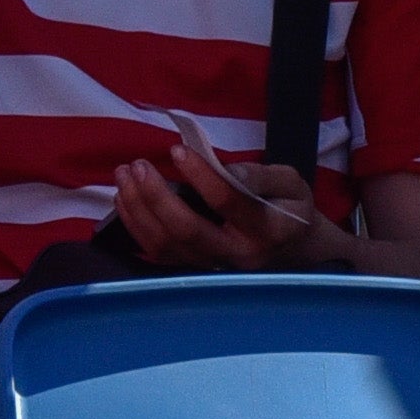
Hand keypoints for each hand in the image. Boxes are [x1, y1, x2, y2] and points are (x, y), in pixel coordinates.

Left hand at [112, 150, 339, 270]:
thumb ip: (259, 175)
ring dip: (138, 208)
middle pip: (187, 230)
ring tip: (124, 174)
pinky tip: (124, 197)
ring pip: (166, 244)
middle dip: (156, 196)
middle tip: (139, 164)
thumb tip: (224, 168)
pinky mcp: (194, 269)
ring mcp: (212, 267)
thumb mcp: (290, 184)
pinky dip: (135, 225)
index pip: (227, 203)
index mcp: (265, 230)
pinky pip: (157, 252)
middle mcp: (236, 256)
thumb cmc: (290, 209)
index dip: (200, 176)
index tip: (177, 149)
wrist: (295, 248)